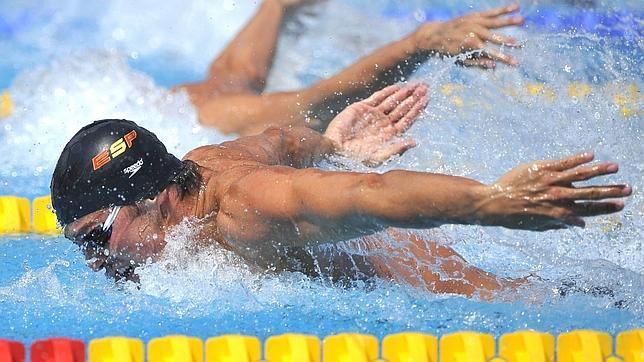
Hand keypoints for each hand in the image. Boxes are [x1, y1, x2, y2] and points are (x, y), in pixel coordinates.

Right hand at [324, 83, 427, 164]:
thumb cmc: (355, 157)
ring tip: (416, 84)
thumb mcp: (378, 156)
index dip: (417, 109)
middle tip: (425, 86)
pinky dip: (387, 92)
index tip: (427, 99)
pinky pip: (377, 97)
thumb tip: (415, 142)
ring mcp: (372, 115)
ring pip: (392, 101)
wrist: (335, 149)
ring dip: (404, 93)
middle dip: (414, 97)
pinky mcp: (361, 108)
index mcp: (389, 135)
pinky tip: (398, 86)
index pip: (407, 119)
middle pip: (402, 108)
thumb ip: (397, 149)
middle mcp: (382, 123)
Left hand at [413, 4, 523, 67]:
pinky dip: (503, 9)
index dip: (504, 58)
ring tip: (522, 20)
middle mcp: (474, 32)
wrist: (436, 34)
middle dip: (508, 41)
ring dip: (509, 21)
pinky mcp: (475, 15)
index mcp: (471, 46)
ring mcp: (475, 22)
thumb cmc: (449, 51)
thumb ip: (478, 62)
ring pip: (495, 21)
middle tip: (522, 44)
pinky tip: (516, 6)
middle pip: (495, 38)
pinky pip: (492, 12)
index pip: (491, 53)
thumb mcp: (461, 60)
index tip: (515, 63)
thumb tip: (494, 66)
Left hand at [477, 153, 631, 229]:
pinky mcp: (541, 168)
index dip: (606, 207)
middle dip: (610, 191)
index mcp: (559, 212)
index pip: (588, 210)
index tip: (621, 204)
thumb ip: (559, 224)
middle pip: (589, 193)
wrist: (494, 202)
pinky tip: (591, 155)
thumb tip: (580, 224)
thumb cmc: (515, 216)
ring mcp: (550, 181)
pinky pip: (563, 163)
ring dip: (599, 171)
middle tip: (628, 188)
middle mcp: (557, 197)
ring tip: (615, 167)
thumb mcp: (537, 225)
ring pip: (580, 175)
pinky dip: (577, 159)